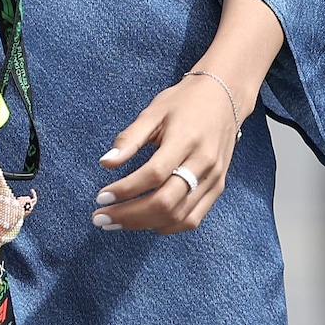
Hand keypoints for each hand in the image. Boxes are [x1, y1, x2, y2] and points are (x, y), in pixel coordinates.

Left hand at [94, 0, 281, 233]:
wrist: (225, 98)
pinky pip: (193, 218)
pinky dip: (167, 226)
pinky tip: (145, 222)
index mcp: (186, 140)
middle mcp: (203, 164)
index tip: (101, 197)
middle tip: (100, 218)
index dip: (125, 190)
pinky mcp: (217, 188)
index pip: (154, 174)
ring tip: (116, 223)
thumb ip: (130, 138)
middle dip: (130, 215)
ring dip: (144, 225)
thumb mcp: (153, 111)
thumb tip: (106, 162)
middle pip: (167, 202)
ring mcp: (214, 179)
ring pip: (180, 216)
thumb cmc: (183, 102)